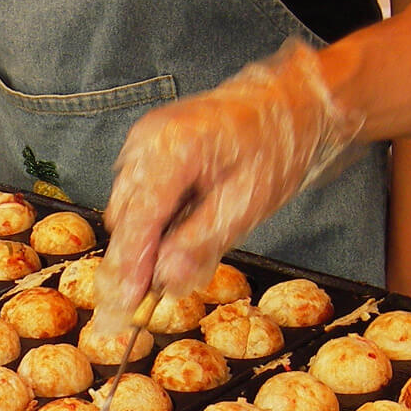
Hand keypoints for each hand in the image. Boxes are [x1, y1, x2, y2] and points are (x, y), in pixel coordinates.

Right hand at [95, 40, 361, 328]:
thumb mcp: (250, 201)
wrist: (290, 101)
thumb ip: (203, 242)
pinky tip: (175, 239)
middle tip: (137, 309)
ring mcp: (143, 143)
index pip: (138, 222)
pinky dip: (151, 226)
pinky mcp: (148, 150)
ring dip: (143, 246)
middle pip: (124, 219)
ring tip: (171, 271)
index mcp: (172, 149)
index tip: (121, 309)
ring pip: (128, 211)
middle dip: (132, 264)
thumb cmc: (278, 144)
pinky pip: (138, 197)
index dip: (127, 270)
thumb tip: (166, 281)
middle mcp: (147, 142)